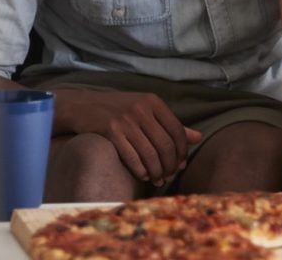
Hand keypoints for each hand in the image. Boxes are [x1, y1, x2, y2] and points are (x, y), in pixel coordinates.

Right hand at [54, 89, 201, 185]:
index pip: (177, 130)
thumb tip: (198, 137)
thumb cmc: (118, 109)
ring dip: (157, 171)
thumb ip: (170, 124)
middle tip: (169, 177)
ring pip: (150, 153)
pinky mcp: (110, 131)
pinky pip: (132, 156)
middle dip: (170, 165)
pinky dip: (140, 170)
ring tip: (157, 180)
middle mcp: (142, 109)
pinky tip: (144, 176)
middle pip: (165, 144)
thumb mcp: (146, 110)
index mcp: (154, 102)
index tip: (181, 165)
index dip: (182, 151)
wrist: (83, 106)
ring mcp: (126, 120)